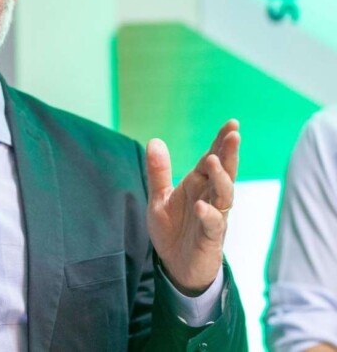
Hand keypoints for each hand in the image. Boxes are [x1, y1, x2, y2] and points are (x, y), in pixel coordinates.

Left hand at [146, 119, 239, 294]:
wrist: (175, 266)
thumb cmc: (172, 230)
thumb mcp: (159, 198)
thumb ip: (158, 172)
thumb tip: (155, 140)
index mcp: (197, 185)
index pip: (212, 158)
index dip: (221, 142)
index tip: (232, 123)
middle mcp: (209, 197)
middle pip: (224, 172)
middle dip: (229, 153)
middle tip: (234, 134)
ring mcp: (213, 216)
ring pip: (224, 194)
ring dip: (220, 178)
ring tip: (213, 162)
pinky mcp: (210, 237)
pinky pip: (213, 224)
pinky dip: (208, 214)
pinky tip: (201, 206)